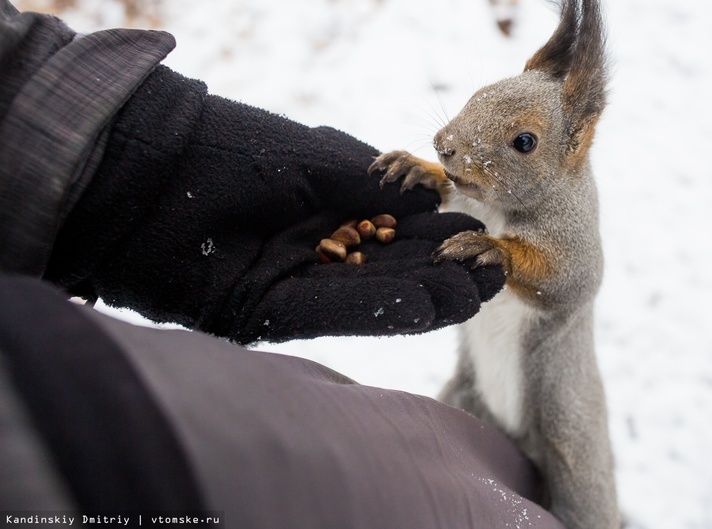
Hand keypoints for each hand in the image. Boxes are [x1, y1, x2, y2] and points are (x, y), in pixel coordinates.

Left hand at [45, 66, 504, 343]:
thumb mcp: (307, 157)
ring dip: (426, 294)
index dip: (436, 233)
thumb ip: (367, 180)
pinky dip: (385, 310)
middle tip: (493, 270)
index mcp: (322, 204)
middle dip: (442, 269)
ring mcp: (289, 281)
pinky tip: (433, 302)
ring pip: (369, 293)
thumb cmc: (225, 146)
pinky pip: (334, 313)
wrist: (140, 172)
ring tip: (479, 289)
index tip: (479, 237)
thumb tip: (429, 190)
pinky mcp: (263, 313)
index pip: (392, 225)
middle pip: (388, 265)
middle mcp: (311, 247)